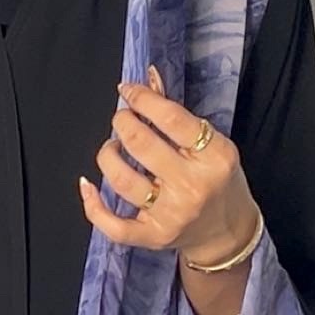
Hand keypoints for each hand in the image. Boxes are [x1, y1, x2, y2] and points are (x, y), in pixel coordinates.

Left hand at [79, 64, 257, 260]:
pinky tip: (87, 185)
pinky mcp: (154, 237)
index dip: (143, 99)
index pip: (171, 118)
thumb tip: (147, 77)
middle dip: (122, 122)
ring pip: (121, 179)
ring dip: (107, 154)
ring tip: (113, 147)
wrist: (227, 231)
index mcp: (214, 157)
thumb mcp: (210, 143)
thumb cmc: (217, 180)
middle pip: (141, 144)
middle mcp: (193, 186)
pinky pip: (113, 225)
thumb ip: (177, 114)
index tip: (128, 91)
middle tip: (122, 119)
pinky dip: (92, 205)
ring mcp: (172, 214)